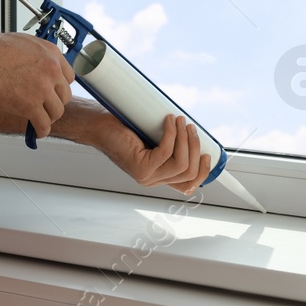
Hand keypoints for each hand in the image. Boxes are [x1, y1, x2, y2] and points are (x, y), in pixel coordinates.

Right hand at [0, 32, 74, 138]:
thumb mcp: (24, 44)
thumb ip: (36, 58)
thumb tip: (35, 68)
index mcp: (51, 54)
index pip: (68, 77)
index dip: (59, 86)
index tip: (54, 91)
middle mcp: (52, 71)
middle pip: (64, 95)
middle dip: (55, 102)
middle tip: (45, 105)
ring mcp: (43, 89)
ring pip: (57, 111)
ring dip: (49, 117)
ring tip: (41, 119)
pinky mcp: (31, 106)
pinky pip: (43, 124)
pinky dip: (41, 130)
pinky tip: (37, 131)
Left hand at [90, 111, 211, 194]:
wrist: (97, 125)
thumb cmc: (123, 127)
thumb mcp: (152, 136)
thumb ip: (168, 140)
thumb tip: (191, 130)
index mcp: (158, 177)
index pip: (187, 184)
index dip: (202, 171)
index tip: (208, 153)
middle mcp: (153, 181)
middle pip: (188, 173)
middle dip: (194, 147)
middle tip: (190, 126)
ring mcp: (146, 177)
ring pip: (180, 164)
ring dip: (184, 140)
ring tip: (180, 121)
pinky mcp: (140, 168)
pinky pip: (166, 153)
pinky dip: (171, 135)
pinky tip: (168, 121)